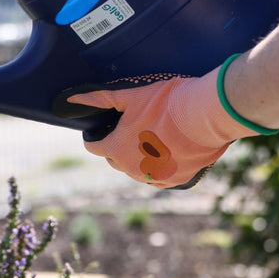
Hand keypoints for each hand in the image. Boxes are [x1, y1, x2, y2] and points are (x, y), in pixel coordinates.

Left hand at [64, 62, 270, 188]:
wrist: (207, 116)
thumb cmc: (167, 103)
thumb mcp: (131, 96)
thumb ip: (101, 99)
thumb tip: (71, 100)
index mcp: (116, 149)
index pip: (94, 146)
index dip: (96, 135)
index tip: (103, 127)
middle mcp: (131, 169)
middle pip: (116, 157)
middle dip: (119, 143)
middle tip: (134, 124)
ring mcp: (154, 178)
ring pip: (138, 167)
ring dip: (141, 155)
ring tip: (156, 133)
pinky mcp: (176, 181)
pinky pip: (161, 175)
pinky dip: (162, 164)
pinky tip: (171, 147)